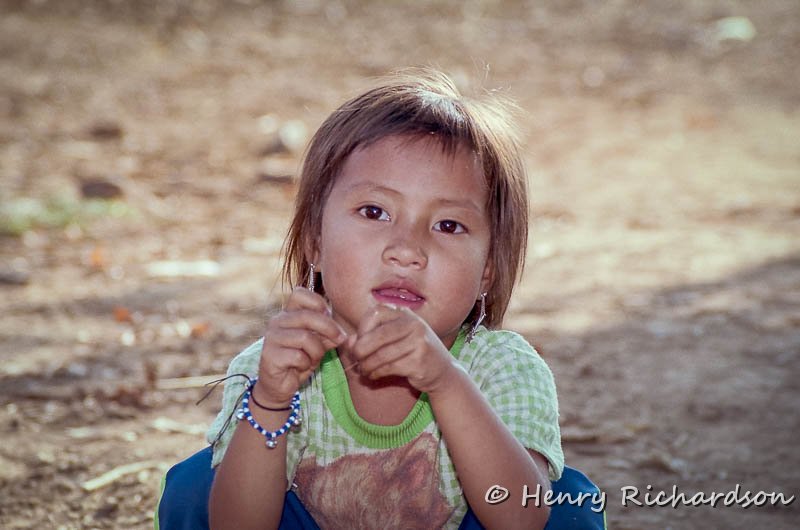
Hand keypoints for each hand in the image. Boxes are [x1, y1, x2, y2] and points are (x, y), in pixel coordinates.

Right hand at [256, 287, 346, 405]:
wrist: (279, 385)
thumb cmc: (300, 360)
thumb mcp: (318, 344)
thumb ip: (328, 335)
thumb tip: (343, 334)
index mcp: (287, 314)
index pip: (299, 293)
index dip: (318, 302)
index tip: (328, 315)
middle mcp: (277, 322)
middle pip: (307, 316)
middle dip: (329, 328)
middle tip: (341, 339)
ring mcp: (272, 338)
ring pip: (305, 338)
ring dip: (317, 351)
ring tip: (313, 359)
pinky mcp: (270, 356)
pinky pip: (298, 356)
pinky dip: (306, 364)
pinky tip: (300, 368)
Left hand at [348, 304, 456, 393]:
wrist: (442, 371)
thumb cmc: (412, 352)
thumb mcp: (393, 339)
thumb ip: (370, 337)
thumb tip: (349, 342)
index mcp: (405, 313)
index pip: (375, 314)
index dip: (362, 329)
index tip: (359, 343)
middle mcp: (413, 324)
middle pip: (377, 335)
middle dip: (361, 351)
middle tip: (357, 360)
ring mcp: (419, 342)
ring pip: (381, 355)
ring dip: (367, 366)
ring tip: (363, 371)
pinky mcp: (420, 361)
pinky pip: (389, 367)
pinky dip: (376, 373)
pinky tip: (373, 376)